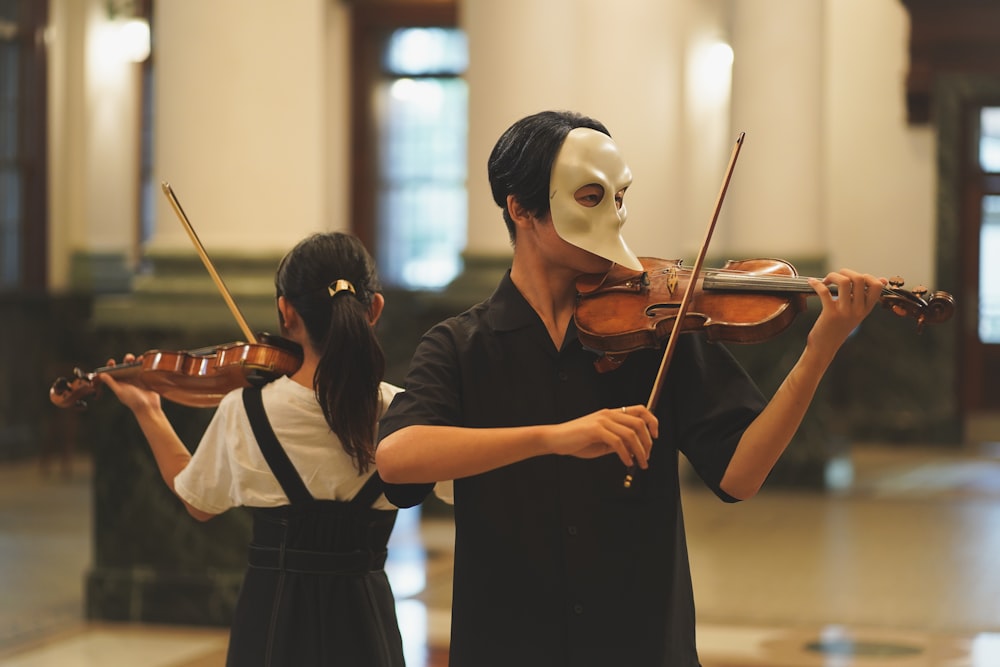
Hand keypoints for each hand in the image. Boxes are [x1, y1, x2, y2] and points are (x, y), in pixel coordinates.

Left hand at [98, 354, 161, 412]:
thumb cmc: (133, 401)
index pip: (113, 371)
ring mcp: (137, 378)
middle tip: (130, 358)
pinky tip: (145, 360)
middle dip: (126, 360)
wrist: (148, 407)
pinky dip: (144, 363)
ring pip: (135, 365)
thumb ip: (111, 383)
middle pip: (125, 366)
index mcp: (119, 382)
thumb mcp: (120, 391)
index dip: (111, 366)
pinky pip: (144, 368)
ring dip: (136, 360)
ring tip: (139, 359)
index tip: (112, 361)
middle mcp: (128, 379)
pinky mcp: (146, 378)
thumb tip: (101, 374)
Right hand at [542, 405, 657, 467]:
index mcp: (611, 414)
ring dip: (640, 451)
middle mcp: (608, 414)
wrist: (555, 438)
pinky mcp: (595, 430)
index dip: (652, 421)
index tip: (655, 437)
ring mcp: (602, 421)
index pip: (640, 410)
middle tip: (647, 457)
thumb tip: (634, 450)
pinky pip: (618, 442)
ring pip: (631, 433)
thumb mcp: (601, 441)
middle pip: (639, 422)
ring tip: (640, 463)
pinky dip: (626, 454)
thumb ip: (617, 442)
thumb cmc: (576, 440)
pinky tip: (627, 462)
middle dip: (648, 442)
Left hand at [807, 269, 886, 350]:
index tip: (853, 279)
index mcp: (866, 309)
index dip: (866, 276)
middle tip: (835, 277)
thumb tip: (883, 280)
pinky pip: (824, 291)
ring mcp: (845, 312)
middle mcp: (858, 310)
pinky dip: (817, 284)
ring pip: (844, 282)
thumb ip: (865, 298)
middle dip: (845, 271)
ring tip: (827, 280)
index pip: (877, 286)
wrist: (825, 347)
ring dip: (833, 275)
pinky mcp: (830, 314)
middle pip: (860, 278)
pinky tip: (812, 283)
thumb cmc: (838, 328)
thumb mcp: (857, 313)